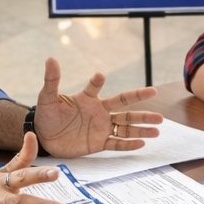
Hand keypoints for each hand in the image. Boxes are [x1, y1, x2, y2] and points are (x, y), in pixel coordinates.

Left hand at [32, 57, 161, 157]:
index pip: (96, 87)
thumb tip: (50, 59)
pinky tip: (142, 143)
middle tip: (156, 95)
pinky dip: (128, 144)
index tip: (98, 76)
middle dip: (139, 103)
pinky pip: (116, 144)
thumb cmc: (47, 116)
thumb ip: (52, 80)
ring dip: (141, 127)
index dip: (97, 81)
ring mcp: (101, 128)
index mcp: (88, 99)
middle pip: (124, 107)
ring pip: (125, 127)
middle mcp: (99, 112)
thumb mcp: (47, 98)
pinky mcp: (98, 143)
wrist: (45, 138)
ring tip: (158, 128)